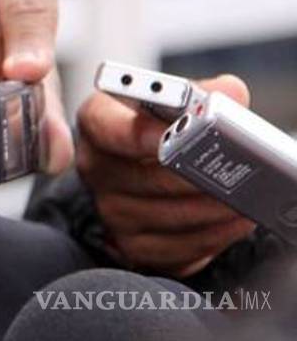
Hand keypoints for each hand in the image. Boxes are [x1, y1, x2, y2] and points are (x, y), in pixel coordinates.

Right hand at [76, 75, 256, 276]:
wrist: (150, 165)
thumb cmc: (164, 127)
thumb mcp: (177, 101)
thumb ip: (204, 94)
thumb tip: (230, 94)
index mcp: (98, 122)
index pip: (108, 128)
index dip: (140, 134)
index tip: (170, 135)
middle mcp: (97, 167)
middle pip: (145, 178)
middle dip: (193, 175)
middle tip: (228, 169)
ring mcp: (110, 209)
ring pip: (165, 215)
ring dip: (209, 208)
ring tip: (243, 196)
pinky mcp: (132, 243)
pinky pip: (176, 247)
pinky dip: (211, 235)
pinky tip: (234, 220)